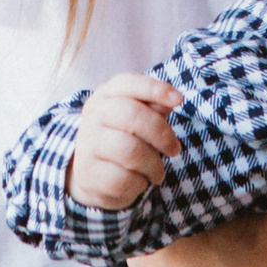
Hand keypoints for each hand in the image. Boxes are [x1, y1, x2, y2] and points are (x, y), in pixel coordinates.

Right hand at [69, 74, 179, 211]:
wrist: (90, 174)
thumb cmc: (123, 138)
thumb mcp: (137, 118)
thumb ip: (154, 106)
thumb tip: (172, 100)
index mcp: (106, 95)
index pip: (128, 83)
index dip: (156, 89)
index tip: (179, 100)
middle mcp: (93, 116)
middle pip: (132, 116)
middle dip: (162, 134)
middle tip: (174, 150)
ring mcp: (87, 145)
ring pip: (130, 151)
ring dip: (154, 165)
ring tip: (157, 172)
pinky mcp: (88, 174)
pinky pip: (123, 179)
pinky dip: (139, 184)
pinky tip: (139, 182)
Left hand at [124, 150, 266, 266]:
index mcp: (155, 241)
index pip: (159, 178)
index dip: (185, 152)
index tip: (213, 136)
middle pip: (165, 205)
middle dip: (197, 182)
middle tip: (230, 154)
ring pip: (169, 235)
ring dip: (197, 218)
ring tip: (230, 192)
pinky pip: (174, 264)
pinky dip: (196, 250)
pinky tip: (225, 238)